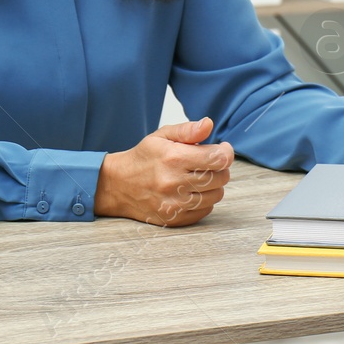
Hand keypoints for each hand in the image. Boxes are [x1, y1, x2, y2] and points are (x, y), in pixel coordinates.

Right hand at [94, 117, 233, 226]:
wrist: (117, 185)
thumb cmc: (143, 158)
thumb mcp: (162, 136)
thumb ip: (188, 130)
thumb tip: (209, 124)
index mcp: (174, 158)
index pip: (218, 158)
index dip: (226, 152)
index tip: (222, 149)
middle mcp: (174, 183)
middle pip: (220, 178)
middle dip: (221, 168)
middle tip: (210, 163)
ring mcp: (174, 204)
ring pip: (216, 196)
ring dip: (214, 185)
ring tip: (200, 177)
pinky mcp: (173, 219)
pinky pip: (205, 211)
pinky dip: (205, 201)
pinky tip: (193, 191)